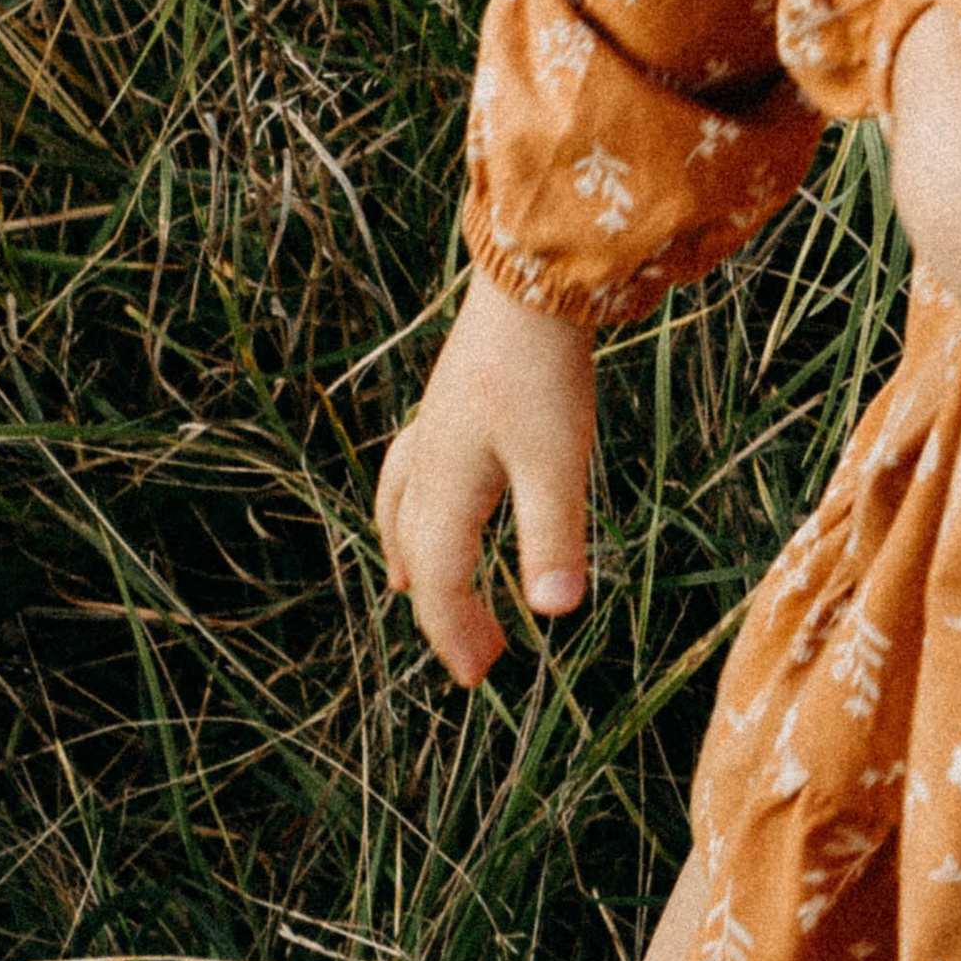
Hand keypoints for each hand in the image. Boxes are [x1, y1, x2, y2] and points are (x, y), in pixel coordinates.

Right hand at [375, 278, 597, 687]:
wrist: (530, 280)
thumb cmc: (545, 370)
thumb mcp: (556, 461)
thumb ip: (552, 537)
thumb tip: (553, 615)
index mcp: (446, 485)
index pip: (440, 580)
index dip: (455, 634)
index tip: (478, 680)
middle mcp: (428, 461)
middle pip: (418, 553)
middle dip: (440, 610)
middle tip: (476, 658)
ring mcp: (434, 429)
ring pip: (404, 509)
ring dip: (412, 558)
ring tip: (408, 589)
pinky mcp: (451, 404)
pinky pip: (412, 473)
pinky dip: (411, 505)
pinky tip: (430, 491)